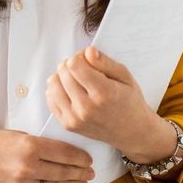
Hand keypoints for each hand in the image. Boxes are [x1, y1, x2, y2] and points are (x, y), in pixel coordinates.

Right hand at [0, 129, 93, 182]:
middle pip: (62, 171)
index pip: (64, 152)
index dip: (79, 157)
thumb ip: (37, 142)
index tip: (89, 158)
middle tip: (92, 172)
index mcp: (29, 146)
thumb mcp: (16, 134)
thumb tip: (59, 149)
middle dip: (80, 172)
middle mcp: (27, 167)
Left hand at [45, 47, 175, 162]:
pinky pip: (50, 99)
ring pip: (53, 84)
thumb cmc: (129, 100)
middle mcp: (86, 107)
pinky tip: (70, 89)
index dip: (80, 56)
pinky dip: (57, 90)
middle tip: (84, 68)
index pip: (74, 65)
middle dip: (71, 64)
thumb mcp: (125, 76)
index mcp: (103, 93)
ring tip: (76, 79)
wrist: (131, 131)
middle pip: (63, 72)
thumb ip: (105, 62)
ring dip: (62, 76)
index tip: (88, 59)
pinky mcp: (68, 125)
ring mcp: (75, 118)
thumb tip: (87, 51)